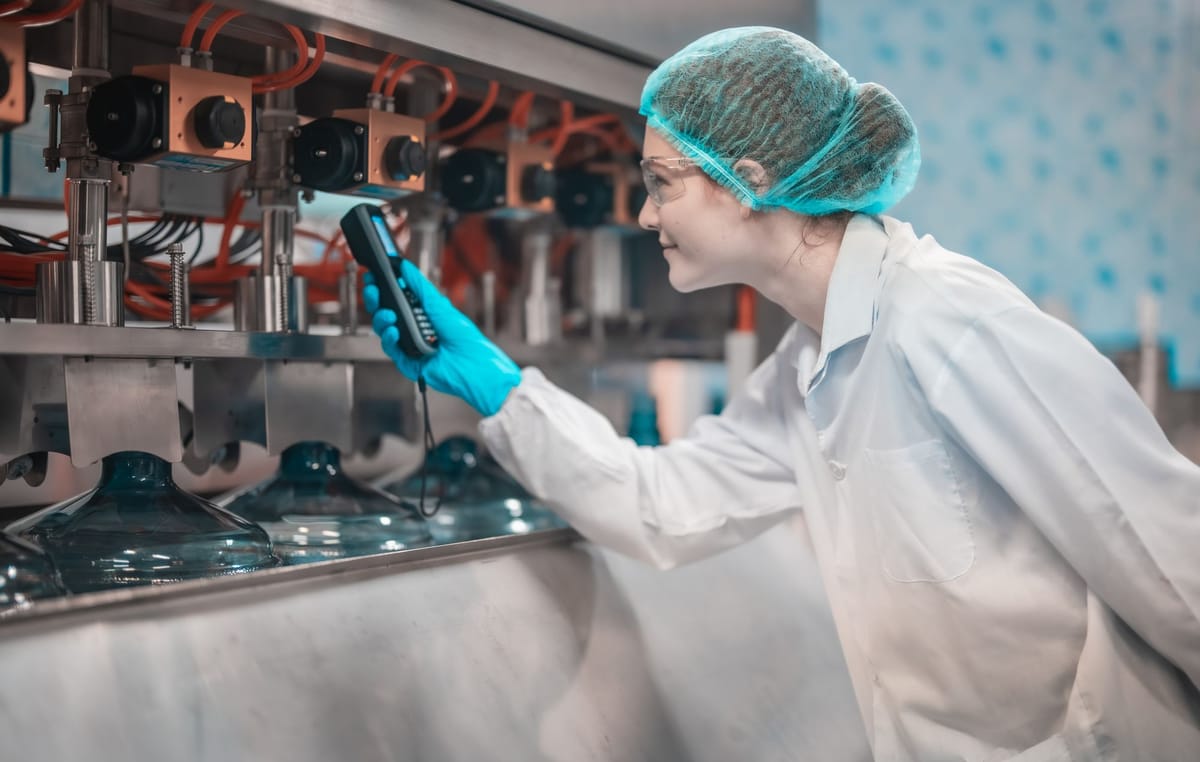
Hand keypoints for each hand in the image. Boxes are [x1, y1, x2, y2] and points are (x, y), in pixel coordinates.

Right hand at [363, 260, 521, 416]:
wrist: (472, 365)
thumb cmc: (464, 337)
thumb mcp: (439, 305)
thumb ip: (420, 286)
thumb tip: (405, 267)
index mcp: (421, 313)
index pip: (395, 298)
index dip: (382, 287)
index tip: (373, 276)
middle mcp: (413, 328)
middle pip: (385, 312)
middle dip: (375, 299)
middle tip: (373, 289)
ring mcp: (409, 344)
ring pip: (384, 330)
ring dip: (381, 319)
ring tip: (388, 314)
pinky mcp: (407, 361)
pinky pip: (391, 349)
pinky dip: (390, 338)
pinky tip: (395, 331)